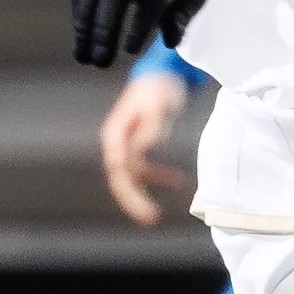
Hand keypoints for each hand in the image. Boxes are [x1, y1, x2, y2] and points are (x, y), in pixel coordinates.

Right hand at [71, 0, 206, 65]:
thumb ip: (183, 14)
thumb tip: (170, 43)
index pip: (151, 1)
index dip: (139, 26)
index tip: (130, 51)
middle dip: (104, 31)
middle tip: (101, 63)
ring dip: (84, 29)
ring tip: (83, 60)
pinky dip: (79, 20)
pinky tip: (81, 45)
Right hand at [98, 71, 195, 224]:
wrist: (161, 75)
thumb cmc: (158, 88)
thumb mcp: (158, 105)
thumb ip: (152, 127)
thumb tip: (144, 149)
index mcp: (115, 134)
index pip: (119, 167)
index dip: (130, 188)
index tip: (145, 202)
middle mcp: (117, 142)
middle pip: (120, 178)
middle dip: (134, 200)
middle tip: (150, 218)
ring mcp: (126, 145)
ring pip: (131, 178)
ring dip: (144, 194)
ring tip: (156, 214)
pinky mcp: (138, 146)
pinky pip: (144, 168)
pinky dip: (159, 177)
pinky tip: (178, 182)